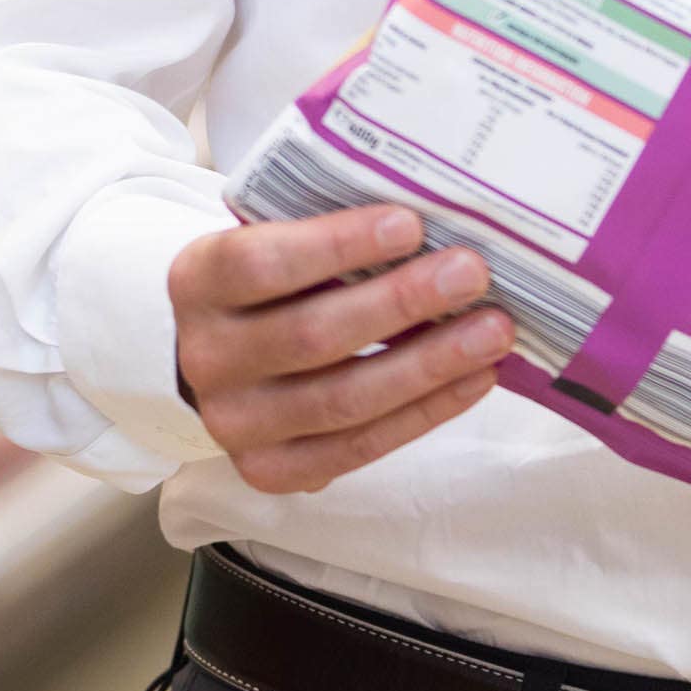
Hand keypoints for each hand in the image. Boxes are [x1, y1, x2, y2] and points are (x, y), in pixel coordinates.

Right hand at [171, 206, 511, 493]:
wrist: (215, 356)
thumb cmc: (265, 283)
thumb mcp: (268, 239)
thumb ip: (323, 230)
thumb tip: (434, 219)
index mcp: (197, 282)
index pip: (263, 263)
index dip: (337, 245)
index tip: (411, 224)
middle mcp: (207, 359)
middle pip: (312, 336)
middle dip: (402, 302)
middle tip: (471, 274)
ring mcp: (235, 425)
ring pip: (343, 400)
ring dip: (429, 364)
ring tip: (492, 331)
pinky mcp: (271, 471)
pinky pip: (359, 447)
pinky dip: (424, 412)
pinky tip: (474, 379)